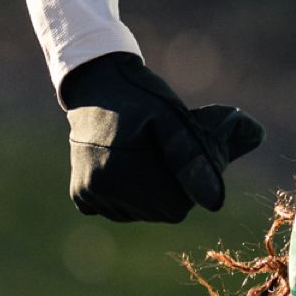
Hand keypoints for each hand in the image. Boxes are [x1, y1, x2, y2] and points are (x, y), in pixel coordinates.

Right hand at [60, 52, 265, 222]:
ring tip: (143, 154)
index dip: (187, 182)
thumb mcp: (172, 116)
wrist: (96, 83)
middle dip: (170, 187)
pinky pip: (120, 208)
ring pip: (142, 212)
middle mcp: (100, 190)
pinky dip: (130, 193)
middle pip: (160, 211)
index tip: (179, 152)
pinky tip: (126, 163)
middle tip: (162, 150)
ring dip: (151, 191)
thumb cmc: (141, 96)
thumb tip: (215, 202)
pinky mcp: (80, 194)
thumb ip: (193, 157)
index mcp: (123, 174)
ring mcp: (89, 194)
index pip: (178, 206)